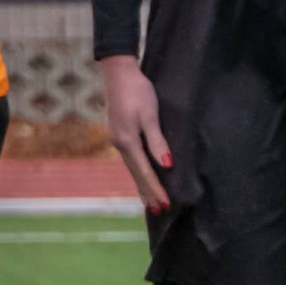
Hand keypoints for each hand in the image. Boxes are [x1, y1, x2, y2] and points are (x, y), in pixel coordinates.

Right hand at [99, 54, 172, 212]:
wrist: (118, 72)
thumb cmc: (137, 91)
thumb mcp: (150, 115)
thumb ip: (157, 141)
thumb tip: (167, 166)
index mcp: (127, 142)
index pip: (145, 172)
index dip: (156, 189)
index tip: (167, 205)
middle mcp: (120, 144)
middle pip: (136, 174)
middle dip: (148, 193)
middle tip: (160, 212)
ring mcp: (118, 139)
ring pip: (132, 168)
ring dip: (142, 186)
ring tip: (150, 202)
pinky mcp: (120, 133)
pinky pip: (130, 160)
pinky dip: (138, 173)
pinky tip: (141, 175)